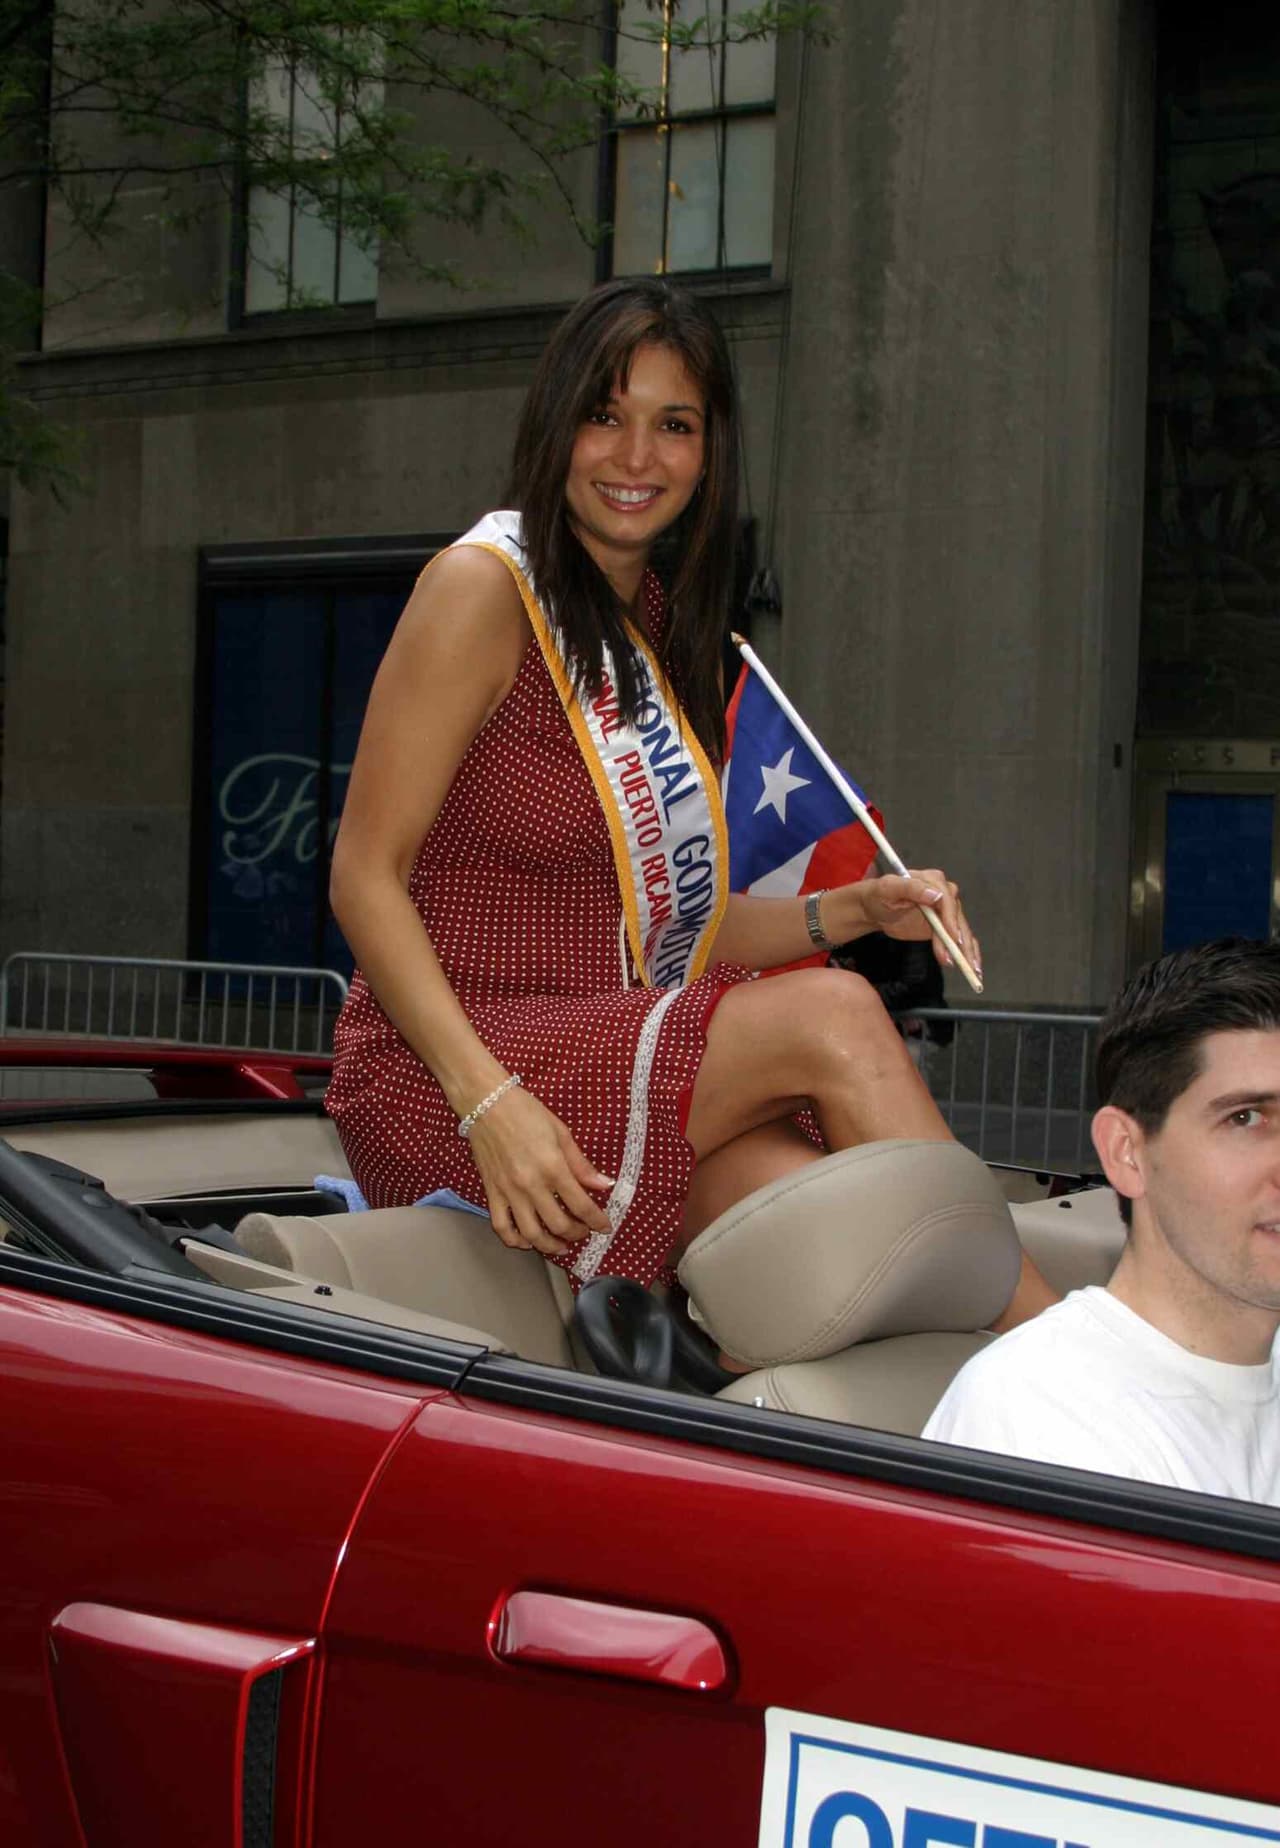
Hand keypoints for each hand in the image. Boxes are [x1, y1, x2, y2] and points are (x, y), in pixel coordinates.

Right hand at [466, 1082, 613, 1257]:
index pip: (581, 1205)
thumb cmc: (526, 1112)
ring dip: (549, 1245)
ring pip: (531, 1234)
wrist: (486, 1103)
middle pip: (558, 1225)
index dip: (596, 1221)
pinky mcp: (491, 1193)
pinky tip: (527, 1241)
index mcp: (553, 1167)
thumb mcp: (561, 1132)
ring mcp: (509, 1192)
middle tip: (583, 1232)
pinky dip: (515, 1240)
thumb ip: (581, 1164)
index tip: (604, 1227)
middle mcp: (531, 1185)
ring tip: (560, 1245)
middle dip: (576, 1234)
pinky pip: (502, 1226)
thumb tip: (604, 1185)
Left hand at [853, 869, 980, 976]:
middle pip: (956, 918)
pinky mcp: (945, 926)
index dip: (950, 919)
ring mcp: (946, 911)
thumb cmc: (879, 895)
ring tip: (969, 968)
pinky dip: (967, 951)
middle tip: (958, 958)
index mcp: (932, 881)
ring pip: (960, 931)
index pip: (947, 900)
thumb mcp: (889, 888)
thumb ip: (911, 888)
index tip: (952, 936)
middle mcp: (944, 894)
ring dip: (966, 950)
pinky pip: (959, 938)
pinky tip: (972, 965)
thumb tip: (935, 895)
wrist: (875, 908)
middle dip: (959, 940)